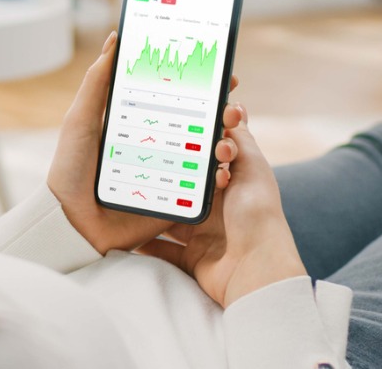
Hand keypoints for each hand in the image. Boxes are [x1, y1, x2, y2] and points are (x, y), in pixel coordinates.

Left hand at [47, 31, 240, 254]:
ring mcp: (167, 173)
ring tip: (229, 133)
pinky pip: (201, 187)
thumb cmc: (70, 170)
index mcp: (137, 123)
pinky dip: (216, 177)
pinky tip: (224, 167)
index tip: (218, 68)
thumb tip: (115, 39)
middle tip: (232, 103)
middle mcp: (156, 145)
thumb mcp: (81, 120)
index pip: (174, 97)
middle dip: (219, 110)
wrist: (71, 224)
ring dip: (223, 141)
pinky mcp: (173, 200)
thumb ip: (97, 82)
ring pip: (204, 153)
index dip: (197, 83)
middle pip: (196, 122)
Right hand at [137, 102, 306, 308]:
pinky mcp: (190, 258)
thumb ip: (240, 139)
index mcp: (234, 183)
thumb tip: (232, 110)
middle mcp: (218, 207)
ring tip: (126, 187)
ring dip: (152, 206)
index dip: (195, 142)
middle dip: (167, 173)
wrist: (255, 269)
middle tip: (143, 155)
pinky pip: (161, 249)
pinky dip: (143, 242)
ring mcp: (203, 234)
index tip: (175, 127)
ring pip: (169, 215)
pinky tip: (124, 228)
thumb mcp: (252, 166)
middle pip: (185, 185)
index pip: (210, 157)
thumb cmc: (257, 215)